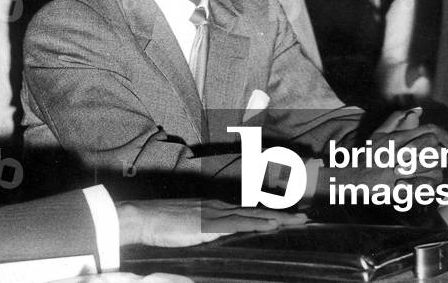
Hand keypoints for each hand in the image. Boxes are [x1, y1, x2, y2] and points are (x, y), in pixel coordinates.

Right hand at [117, 199, 306, 246]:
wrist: (142, 217)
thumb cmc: (159, 224)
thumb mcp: (186, 227)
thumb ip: (203, 232)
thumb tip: (215, 240)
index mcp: (213, 208)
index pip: (247, 211)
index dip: (269, 214)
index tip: (289, 217)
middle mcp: (218, 207)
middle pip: (256, 210)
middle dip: (282, 214)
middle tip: (305, 217)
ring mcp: (214, 214)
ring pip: (252, 215)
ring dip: (277, 218)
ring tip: (297, 220)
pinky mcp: (208, 224)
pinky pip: (238, 224)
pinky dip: (257, 224)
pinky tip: (271, 226)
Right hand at [327, 110, 447, 187]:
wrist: (351, 177)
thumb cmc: (367, 155)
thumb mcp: (379, 133)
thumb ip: (397, 120)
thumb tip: (417, 109)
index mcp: (396, 138)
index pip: (428, 131)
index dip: (444, 136)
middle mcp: (398, 152)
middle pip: (432, 148)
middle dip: (441, 153)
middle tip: (442, 158)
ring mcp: (398, 171)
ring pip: (431, 167)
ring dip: (436, 169)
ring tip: (433, 171)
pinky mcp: (398, 188)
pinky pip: (423, 186)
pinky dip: (429, 186)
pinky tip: (427, 185)